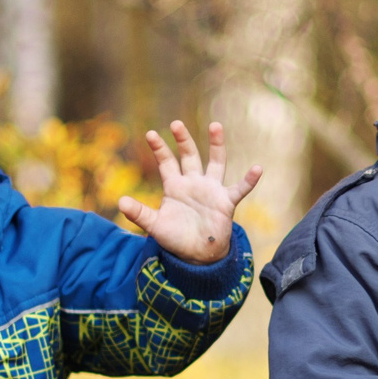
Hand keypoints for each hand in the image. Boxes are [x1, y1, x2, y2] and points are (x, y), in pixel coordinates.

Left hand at [118, 120, 262, 264]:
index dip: (159, 148)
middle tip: (175, 123)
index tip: (150, 133)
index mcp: (175, 187)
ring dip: (216, 145)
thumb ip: (139, 213)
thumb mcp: (155, 226)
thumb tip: (120, 201)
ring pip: (216, 163)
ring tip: (215, 125)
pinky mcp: (226, 202)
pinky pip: (240, 189)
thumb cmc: (176, 238)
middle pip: (189, 156)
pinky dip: (249, 180)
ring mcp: (212, 190)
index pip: (166, 162)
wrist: (198, 255)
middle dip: (183, 140)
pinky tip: (257, 169)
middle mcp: (194, 183)